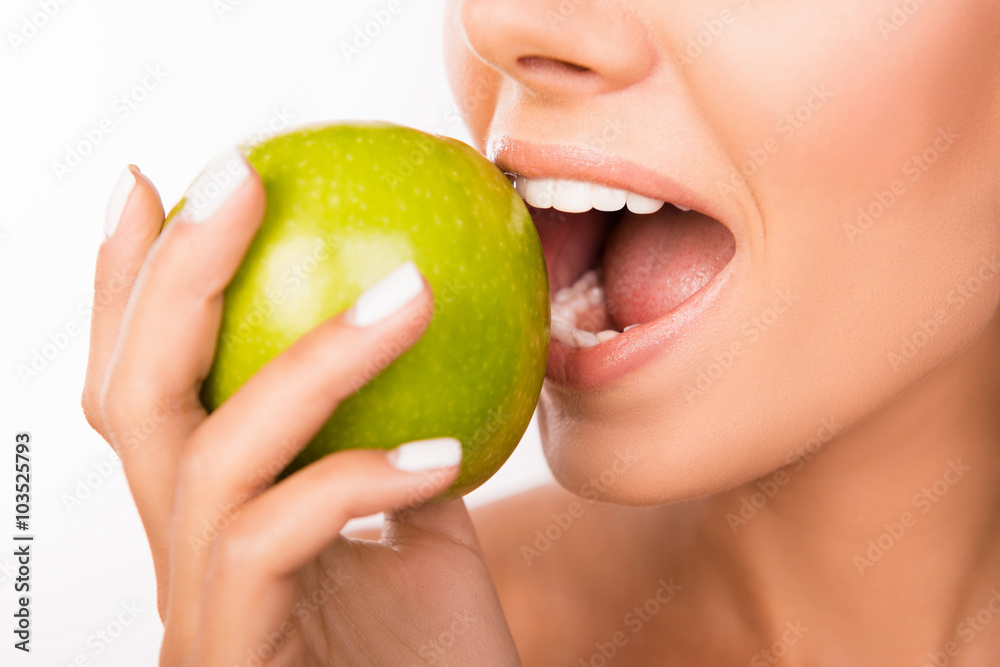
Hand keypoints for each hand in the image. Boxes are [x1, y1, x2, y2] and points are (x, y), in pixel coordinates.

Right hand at [82, 155, 520, 665]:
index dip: (134, 284)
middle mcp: (183, 554)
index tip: (161, 183)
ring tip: (408, 291)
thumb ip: (400, 444)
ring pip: (207, 453)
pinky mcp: (230, 655)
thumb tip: (424, 349)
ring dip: (309, 358)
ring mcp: (197, 609)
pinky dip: (357, 477)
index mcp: (216, 515)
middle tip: (236, 173)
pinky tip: (442, 455)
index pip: (152, 383)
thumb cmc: (433, 662)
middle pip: (133, 392)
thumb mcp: (421, 530)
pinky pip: (276, 538)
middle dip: (175, 273)